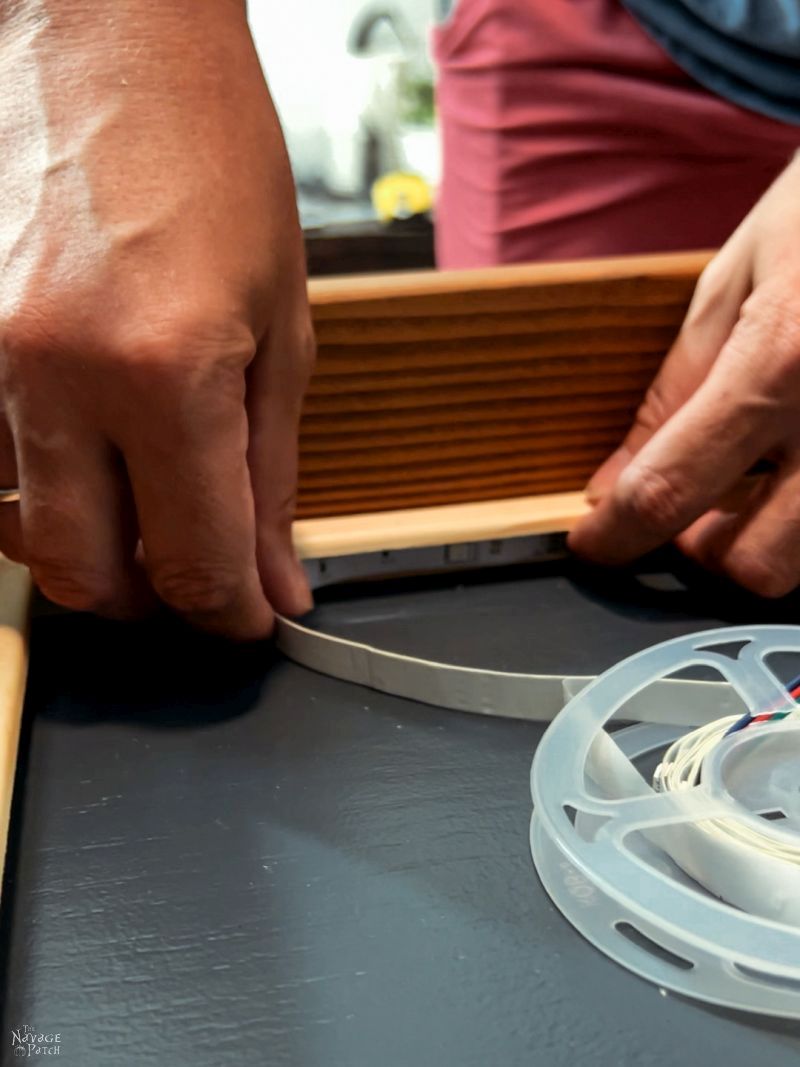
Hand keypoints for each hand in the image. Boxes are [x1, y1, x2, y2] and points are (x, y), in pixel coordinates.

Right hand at [0, 0, 313, 637]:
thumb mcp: (282, 325)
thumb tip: (276, 576)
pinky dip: (43, 493)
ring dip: (95, 549)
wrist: (111, 39)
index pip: (194, 559)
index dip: (230, 612)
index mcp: (163, 372)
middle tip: (201, 574)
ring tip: (150, 509)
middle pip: (86, 577)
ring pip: (24, 535)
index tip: (251, 617)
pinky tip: (92, 459)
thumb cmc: (211, 154)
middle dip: (155, 600)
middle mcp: (56, 378)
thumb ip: (273, 471)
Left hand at [569, 153, 799, 596]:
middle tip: (692, 503)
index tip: (595, 542)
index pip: (670, 489)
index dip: (615, 535)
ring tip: (757, 478)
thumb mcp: (731, 284)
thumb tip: (614, 484)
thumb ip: (671, 394)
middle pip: (757, 564)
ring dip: (766, 539)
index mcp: (779, 361)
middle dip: (708, 550)